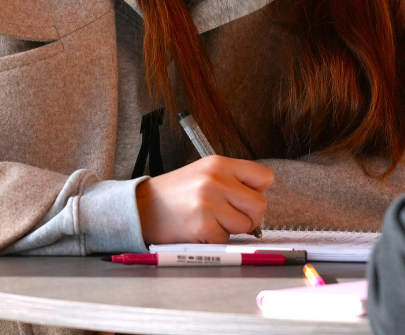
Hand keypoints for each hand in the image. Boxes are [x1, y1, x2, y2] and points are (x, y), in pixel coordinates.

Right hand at [136, 155, 273, 244]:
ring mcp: (209, 203)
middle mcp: (216, 180)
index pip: (264, 177)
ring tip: (210, 221)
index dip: (258, 191)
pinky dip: (214, 239)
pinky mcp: (203, 225)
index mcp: (219, 163)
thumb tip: (259, 203)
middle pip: (260, 205)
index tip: (244, 197)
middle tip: (230, 217)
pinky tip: (198, 229)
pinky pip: (225, 239)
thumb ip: (232, 181)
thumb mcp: (203, 174)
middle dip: (250, 217)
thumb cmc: (175, 194)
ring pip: (245, 225)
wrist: (140, 207)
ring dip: (231, 229)